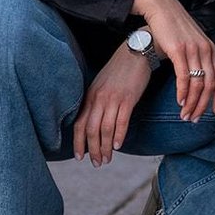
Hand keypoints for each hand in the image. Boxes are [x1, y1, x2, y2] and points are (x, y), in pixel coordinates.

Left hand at [73, 44, 150, 166]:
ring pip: (105, 129)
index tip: (79, 157)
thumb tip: (95, 122)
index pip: (80, 123)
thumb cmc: (120, 69)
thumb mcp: (102, 84)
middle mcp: (99, 98)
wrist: (136, 51)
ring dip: (105, 147)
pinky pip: (121, 121)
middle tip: (97, 163)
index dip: (78, 142)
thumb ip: (97, 101)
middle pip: (91, 130)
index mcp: (91, 95)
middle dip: (93, 150)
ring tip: (107, 159)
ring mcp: (113, 98)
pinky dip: (119, 136)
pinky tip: (118, 145)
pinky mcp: (128, 98)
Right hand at [133, 0, 214, 121]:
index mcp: (211, 49)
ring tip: (184, 115)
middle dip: (203, 106)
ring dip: (192, 103)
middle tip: (194, 119)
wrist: (161, 7)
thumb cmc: (174, 26)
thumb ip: (199, 57)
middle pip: (210, 85)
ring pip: (198, 84)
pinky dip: (183, 92)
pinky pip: (184, 77)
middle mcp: (206, 50)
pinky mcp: (178, 50)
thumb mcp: (192, 41)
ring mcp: (193, 49)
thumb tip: (200, 78)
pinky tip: (179, 101)